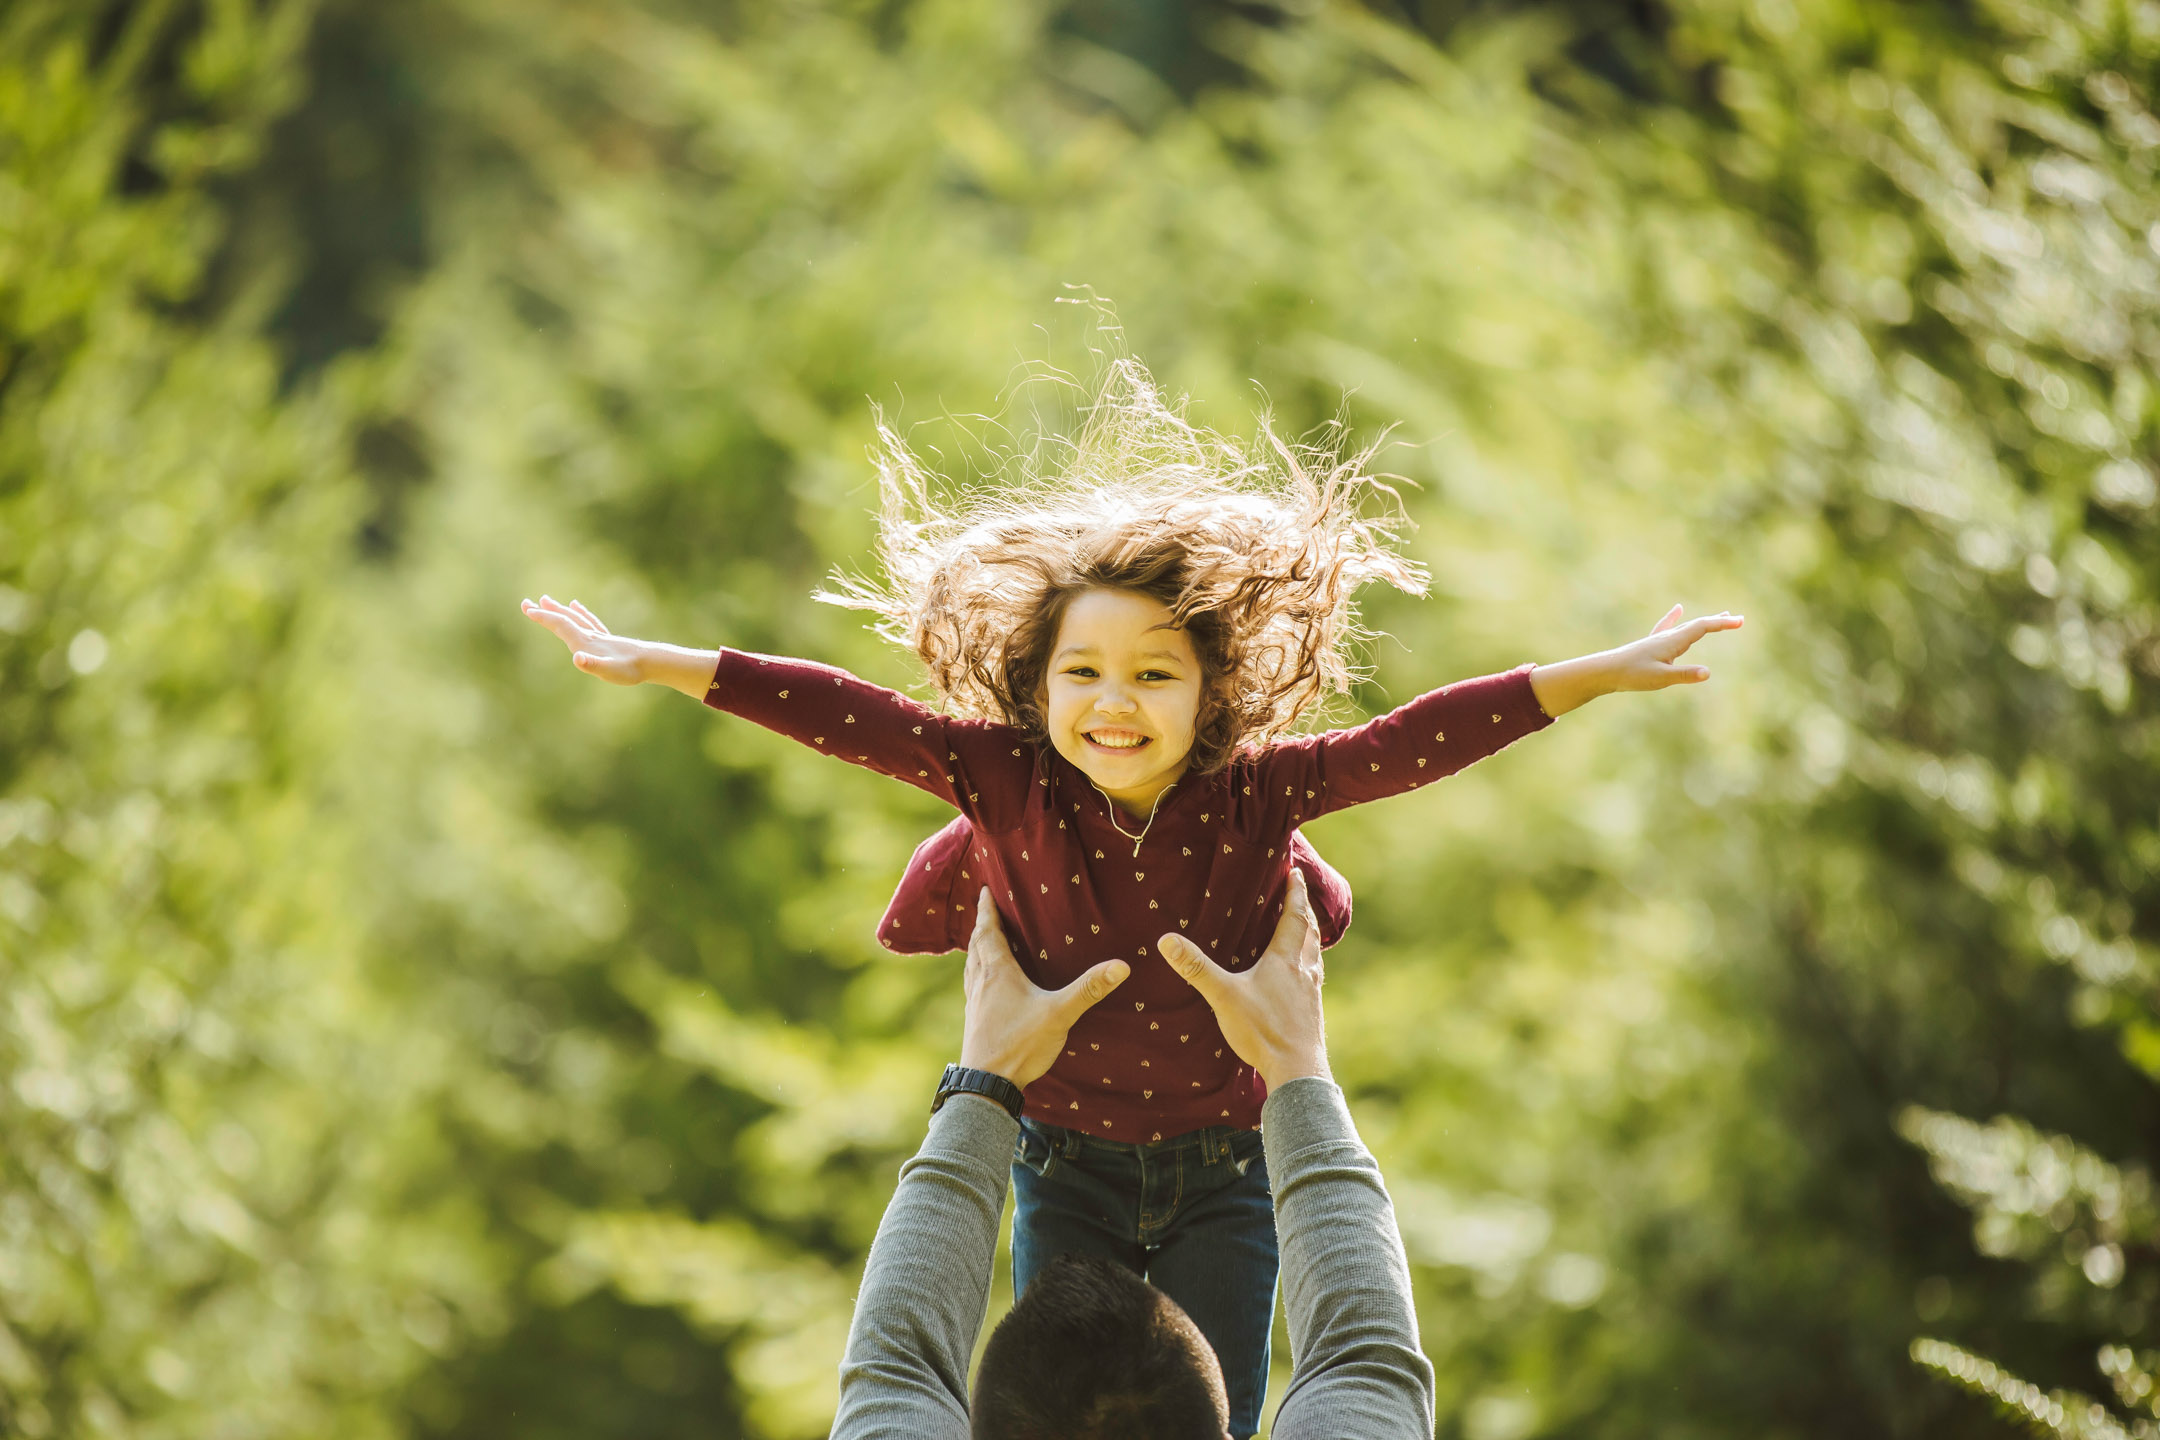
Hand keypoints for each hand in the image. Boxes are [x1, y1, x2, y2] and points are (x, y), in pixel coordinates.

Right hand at [521, 595, 648, 684]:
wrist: (650, 662)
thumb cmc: (628, 670)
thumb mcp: (608, 671)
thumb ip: (592, 665)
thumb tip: (578, 658)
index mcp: (585, 642)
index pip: (560, 625)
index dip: (543, 617)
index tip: (527, 609)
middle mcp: (590, 635)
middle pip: (564, 619)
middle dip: (545, 612)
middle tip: (526, 603)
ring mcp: (598, 636)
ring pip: (575, 618)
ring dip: (559, 609)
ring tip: (546, 600)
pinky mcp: (607, 639)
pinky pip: (590, 621)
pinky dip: (580, 613)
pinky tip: (576, 606)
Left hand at [959, 888, 1130, 1087]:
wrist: (987, 1085)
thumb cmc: (1019, 1045)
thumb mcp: (1059, 1014)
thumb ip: (1088, 989)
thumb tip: (1121, 966)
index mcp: (998, 973)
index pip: (988, 931)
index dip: (987, 910)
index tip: (984, 890)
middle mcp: (981, 983)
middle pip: (976, 945)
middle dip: (981, 925)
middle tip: (985, 909)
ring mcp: (975, 1003)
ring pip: (971, 966)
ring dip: (975, 949)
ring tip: (982, 942)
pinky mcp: (974, 1021)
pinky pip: (972, 986)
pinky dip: (976, 974)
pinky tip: (984, 986)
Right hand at [1158, 871, 1328, 1089]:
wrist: (1297, 1069)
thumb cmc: (1262, 1030)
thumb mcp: (1223, 996)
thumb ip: (1196, 968)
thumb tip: (1167, 941)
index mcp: (1284, 960)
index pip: (1294, 917)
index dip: (1296, 893)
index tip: (1297, 873)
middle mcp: (1303, 972)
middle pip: (1311, 933)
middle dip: (1306, 912)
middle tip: (1302, 897)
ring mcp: (1311, 994)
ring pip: (1315, 957)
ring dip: (1311, 939)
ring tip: (1305, 934)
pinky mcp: (1312, 1013)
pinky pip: (1314, 979)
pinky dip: (1309, 967)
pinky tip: (1301, 980)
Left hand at [1529, 604, 1743, 715]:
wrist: (1606, 670)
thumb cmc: (1632, 675)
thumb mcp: (1661, 678)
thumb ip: (1685, 675)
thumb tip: (1708, 673)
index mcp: (1673, 641)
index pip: (1703, 627)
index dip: (1722, 623)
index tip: (1741, 621)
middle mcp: (1668, 636)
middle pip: (1698, 624)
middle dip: (1719, 622)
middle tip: (1739, 619)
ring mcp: (1659, 639)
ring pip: (1687, 626)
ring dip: (1706, 621)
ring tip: (1721, 616)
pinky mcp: (1652, 644)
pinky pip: (1668, 626)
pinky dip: (1676, 618)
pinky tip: (1677, 609)